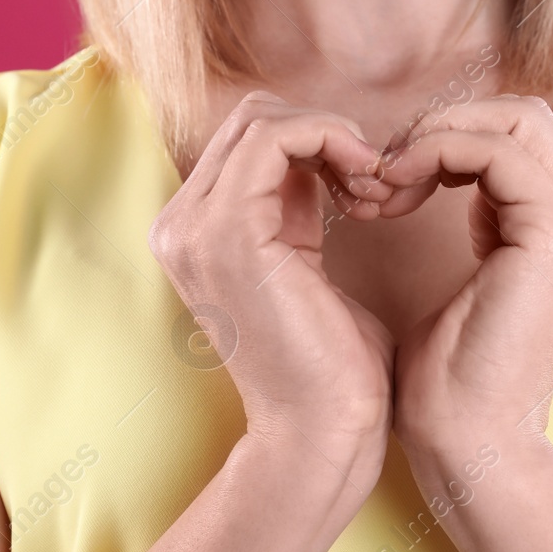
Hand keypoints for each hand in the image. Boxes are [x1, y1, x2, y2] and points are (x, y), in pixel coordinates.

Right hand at [148, 91, 396, 484]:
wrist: (322, 433)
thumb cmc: (332, 365)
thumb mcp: (306, 266)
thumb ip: (298, 210)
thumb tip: (321, 161)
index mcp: (194, 232)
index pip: (248, 138)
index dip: (314, 140)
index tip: (366, 183)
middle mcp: (179, 224)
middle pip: (252, 117)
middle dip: (324, 132)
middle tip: (373, 180)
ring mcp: (194, 226)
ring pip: (264, 118)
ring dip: (333, 136)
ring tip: (373, 185)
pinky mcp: (228, 230)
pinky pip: (278, 138)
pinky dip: (333, 142)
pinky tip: (367, 186)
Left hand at [377, 95, 552, 460]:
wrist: (471, 445)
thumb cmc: (454, 376)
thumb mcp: (470, 272)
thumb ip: (479, 213)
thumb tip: (445, 162)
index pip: (520, 136)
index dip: (450, 136)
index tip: (389, 176)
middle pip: (523, 115)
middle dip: (443, 126)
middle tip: (383, 168)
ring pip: (512, 120)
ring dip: (434, 137)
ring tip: (383, 181)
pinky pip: (493, 151)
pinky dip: (435, 152)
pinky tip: (394, 186)